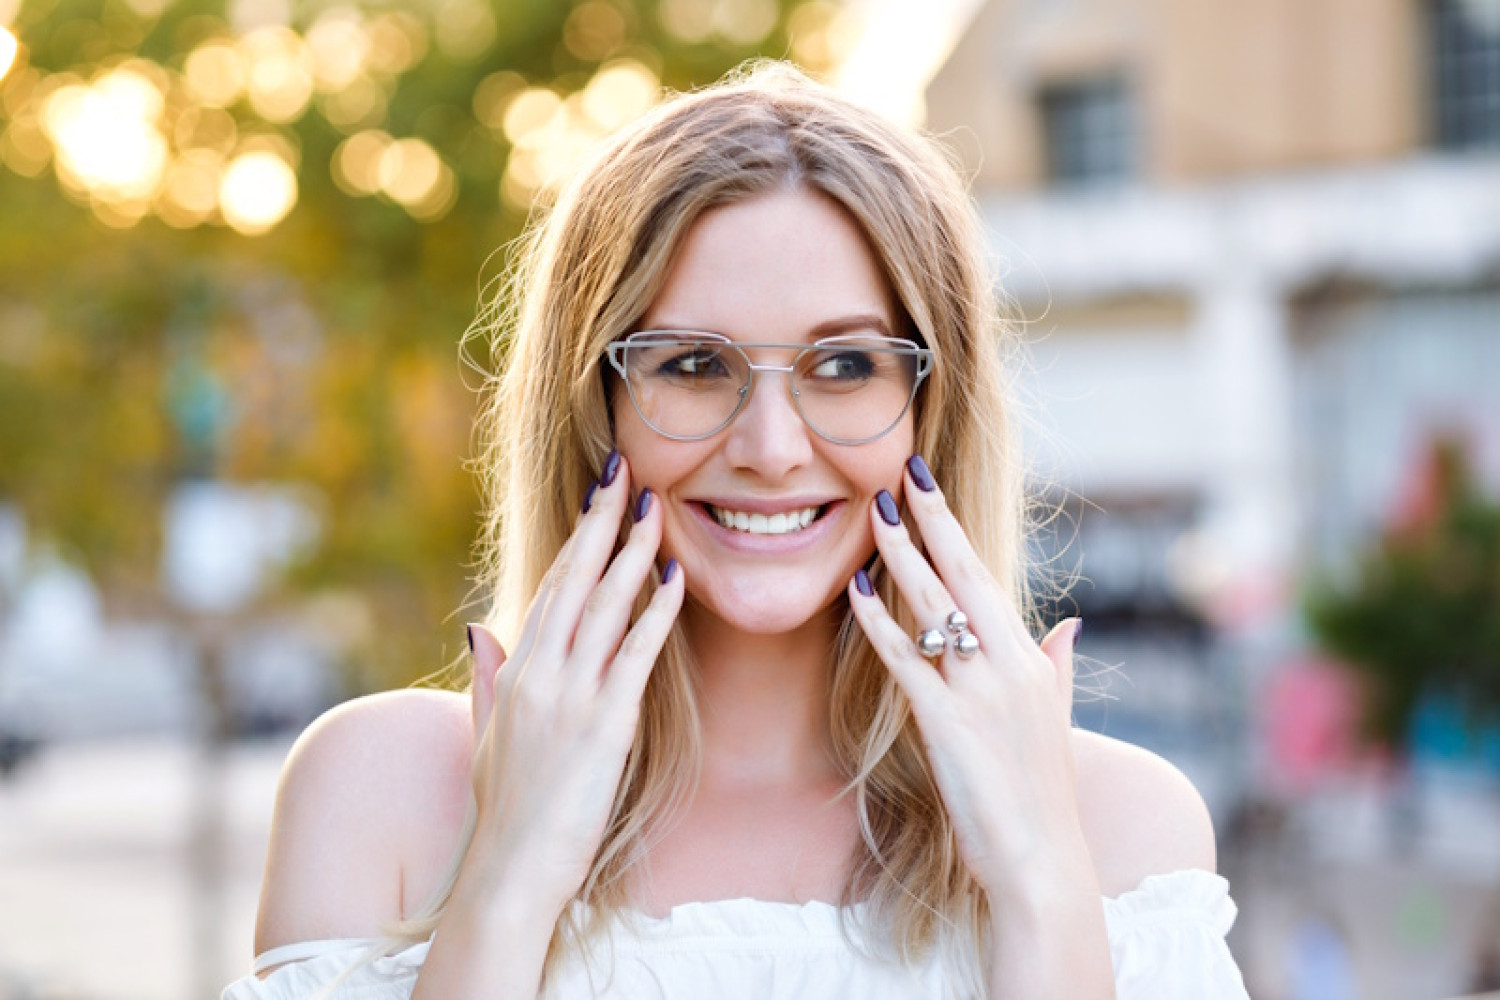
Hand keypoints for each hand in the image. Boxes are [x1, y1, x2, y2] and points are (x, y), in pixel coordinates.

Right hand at [463, 454, 683, 915]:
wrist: (509, 871)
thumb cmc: (503, 811)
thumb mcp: (486, 736)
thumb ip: (487, 678)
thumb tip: (478, 630)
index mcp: (516, 673)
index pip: (551, 588)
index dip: (578, 540)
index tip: (598, 499)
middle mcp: (539, 674)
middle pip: (575, 580)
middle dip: (603, 522)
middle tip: (627, 472)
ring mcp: (570, 698)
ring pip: (605, 607)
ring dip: (634, 553)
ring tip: (656, 508)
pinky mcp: (604, 727)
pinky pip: (634, 656)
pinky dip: (656, 613)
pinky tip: (676, 580)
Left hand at [846, 456, 1087, 901]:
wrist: (1042, 861)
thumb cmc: (1041, 796)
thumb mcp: (1056, 721)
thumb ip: (1057, 668)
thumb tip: (1068, 626)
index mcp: (1030, 660)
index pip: (986, 577)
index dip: (955, 530)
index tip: (929, 488)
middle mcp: (1009, 664)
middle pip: (965, 575)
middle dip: (932, 521)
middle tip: (902, 473)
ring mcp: (980, 692)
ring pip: (935, 607)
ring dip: (901, 556)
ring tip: (873, 512)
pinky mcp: (948, 723)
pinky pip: (908, 661)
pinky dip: (881, 623)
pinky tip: (857, 592)